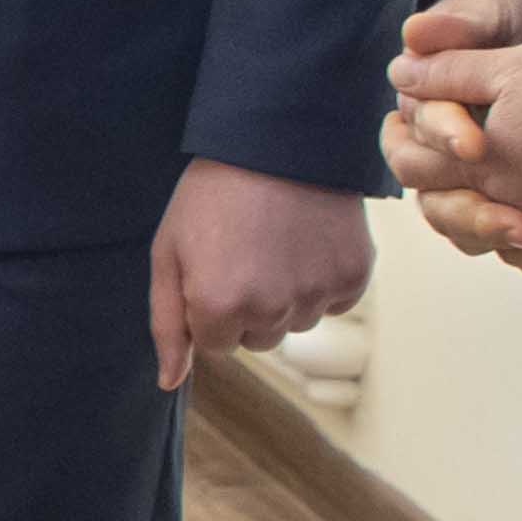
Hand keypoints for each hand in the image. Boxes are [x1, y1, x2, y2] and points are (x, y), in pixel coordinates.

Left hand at [151, 156, 375, 390]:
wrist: (280, 138)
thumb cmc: (213, 193)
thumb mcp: (169, 252)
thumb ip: (167, 324)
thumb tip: (170, 382)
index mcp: (219, 308)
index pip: (216, 345)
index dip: (211, 305)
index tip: (215, 264)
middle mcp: (271, 311)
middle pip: (258, 338)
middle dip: (249, 304)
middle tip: (246, 248)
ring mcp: (316, 296)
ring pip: (296, 322)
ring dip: (287, 293)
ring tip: (277, 239)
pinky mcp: (354, 278)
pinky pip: (334, 302)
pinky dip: (323, 278)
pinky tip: (308, 240)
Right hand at [388, 0, 521, 282]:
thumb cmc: (505, 23)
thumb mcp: (489, 13)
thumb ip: (459, 25)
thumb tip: (415, 35)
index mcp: (422, 110)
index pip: (417, 131)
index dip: (444, 137)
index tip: (476, 144)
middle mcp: (438, 158)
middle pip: (432, 199)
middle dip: (473, 209)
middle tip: (519, 220)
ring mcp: (473, 190)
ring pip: (467, 233)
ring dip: (504, 240)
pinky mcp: (512, 212)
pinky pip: (519, 253)